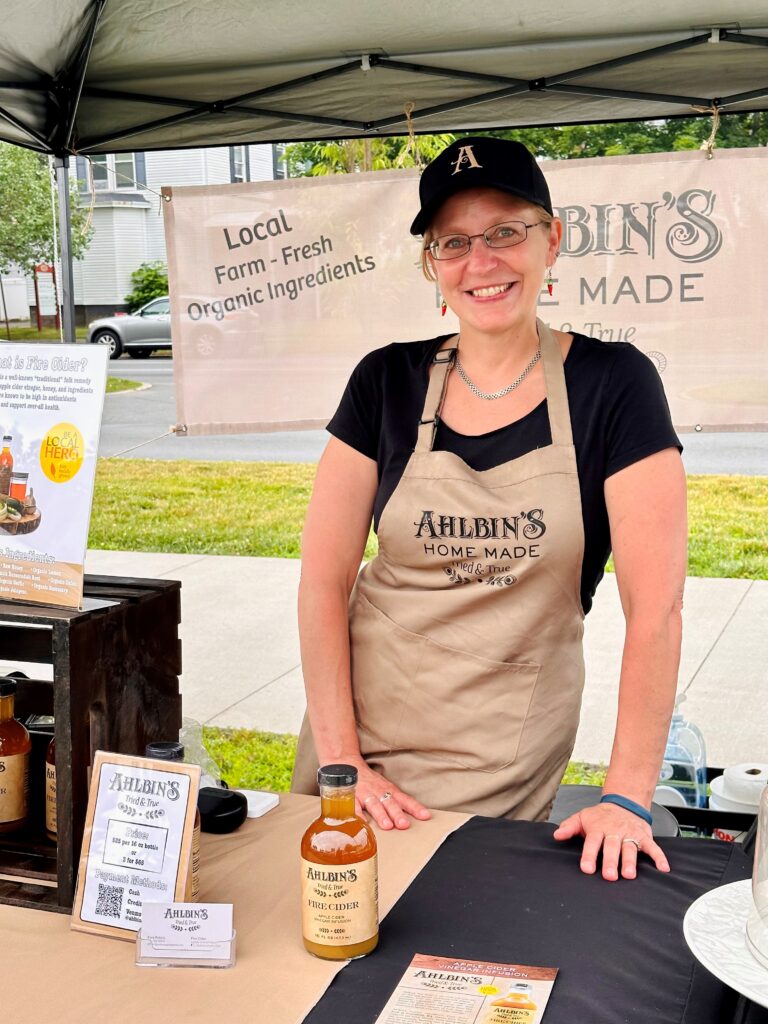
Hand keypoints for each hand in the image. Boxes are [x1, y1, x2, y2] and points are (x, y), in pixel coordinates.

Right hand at [344, 756, 430, 829]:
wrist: (347, 764)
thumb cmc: (370, 781)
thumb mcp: (385, 788)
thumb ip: (396, 802)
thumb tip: (414, 816)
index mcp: (388, 790)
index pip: (405, 799)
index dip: (415, 807)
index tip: (425, 816)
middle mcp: (378, 792)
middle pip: (390, 803)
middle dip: (397, 813)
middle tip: (404, 824)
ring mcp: (365, 794)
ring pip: (374, 805)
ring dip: (381, 815)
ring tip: (387, 826)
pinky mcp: (351, 796)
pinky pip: (354, 806)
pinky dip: (357, 815)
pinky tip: (362, 823)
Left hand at [552, 803, 670, 880]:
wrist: (623, 803)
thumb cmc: (600, 816)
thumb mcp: (582, 817)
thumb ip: (569, 827)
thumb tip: (557, 835)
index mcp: (598, 828)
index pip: (592, 842)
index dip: (589, 855)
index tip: (586, 868)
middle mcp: (614, 831)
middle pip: (612, 846)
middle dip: (611, 861)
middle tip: (609, 875)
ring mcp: (630, 834)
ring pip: (630, 848)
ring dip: (630, 861)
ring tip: (629, 874)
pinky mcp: (644, 836)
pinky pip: (653, 847)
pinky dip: (659, 857)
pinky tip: (663, 868)